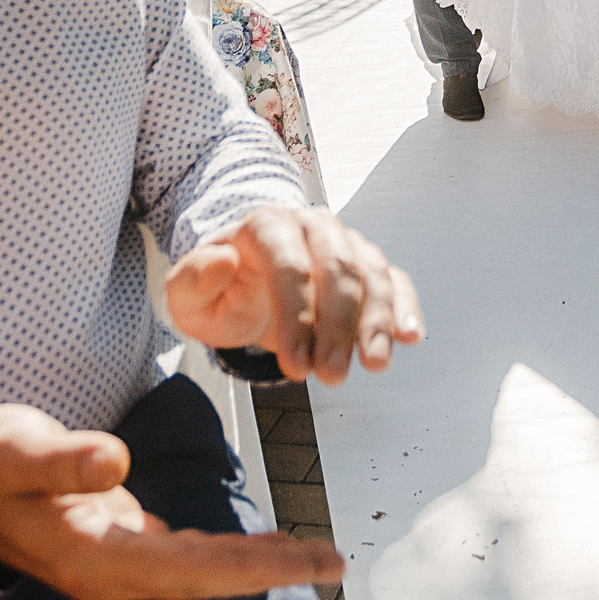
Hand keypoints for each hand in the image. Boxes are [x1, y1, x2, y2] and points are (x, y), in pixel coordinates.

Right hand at [0, 404, 337, 599]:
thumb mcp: (16, 451)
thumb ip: (64, 459)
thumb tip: (115, 463)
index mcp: (93, 556)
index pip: (185, 567)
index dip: (246, 566)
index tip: (298, 561)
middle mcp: (113, 574)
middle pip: (206, 579)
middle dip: (272, 570)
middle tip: (334, 559)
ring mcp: (121, 566)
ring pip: (204, 572)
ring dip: (262, 564)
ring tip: (318, 555)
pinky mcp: (127, 550)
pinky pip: (193, 559)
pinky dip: (235, 554)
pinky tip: (269, 547)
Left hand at [164, 203, 424, 384]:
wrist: (248, 280)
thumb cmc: (220, 289)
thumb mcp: (188, 293)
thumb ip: (192, 279)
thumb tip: (220, 259)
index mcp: (267, 225)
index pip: (288, 263)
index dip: (296, 315)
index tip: (295, 365)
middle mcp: (312, 225)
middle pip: (338, 266)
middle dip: (339, 325)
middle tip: (332, 374)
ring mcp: (345, 242)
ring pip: (373, 272)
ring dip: (377, 321)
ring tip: (375, 363)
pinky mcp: (368, 264)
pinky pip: (395, 280)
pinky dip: (406, 307)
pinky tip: (409, 336)